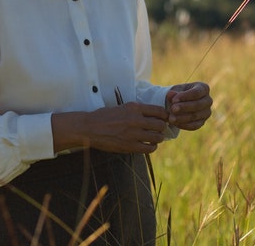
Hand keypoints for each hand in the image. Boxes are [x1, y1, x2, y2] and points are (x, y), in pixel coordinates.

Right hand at [52, 102, 170, 153]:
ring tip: (155, 138)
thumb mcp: (121, 107)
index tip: (164, 118)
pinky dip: (152, 147)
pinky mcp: (130, 146)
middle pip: (161, 124)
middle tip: (159, 129)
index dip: (165, 115)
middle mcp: (135, 119)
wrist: (89, 128)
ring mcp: (133, 133)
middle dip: (162, 127)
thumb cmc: (104, 116)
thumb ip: (136, 110)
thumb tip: (152, 115)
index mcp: (134, 107)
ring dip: (158, 138)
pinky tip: (149, 145)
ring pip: (157, 137)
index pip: (159, 110)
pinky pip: (149, 148)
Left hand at [165, 82, 211, 130]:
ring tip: (171, 118)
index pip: (196, 92)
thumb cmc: (178, 94)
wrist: (178, 104)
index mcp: (203, 88)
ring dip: (182, 117)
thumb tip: (170, 94)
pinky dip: (184, 125)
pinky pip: (194, 125)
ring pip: (196, 116)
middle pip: (198, 105)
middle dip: (184, 107)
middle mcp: (208, 100)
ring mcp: (206, 112)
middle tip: (172, 109)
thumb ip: (172, 93)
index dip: (185, 96)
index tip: (173, 100)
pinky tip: (175, 123)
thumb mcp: (174, 91)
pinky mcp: (202, 122)